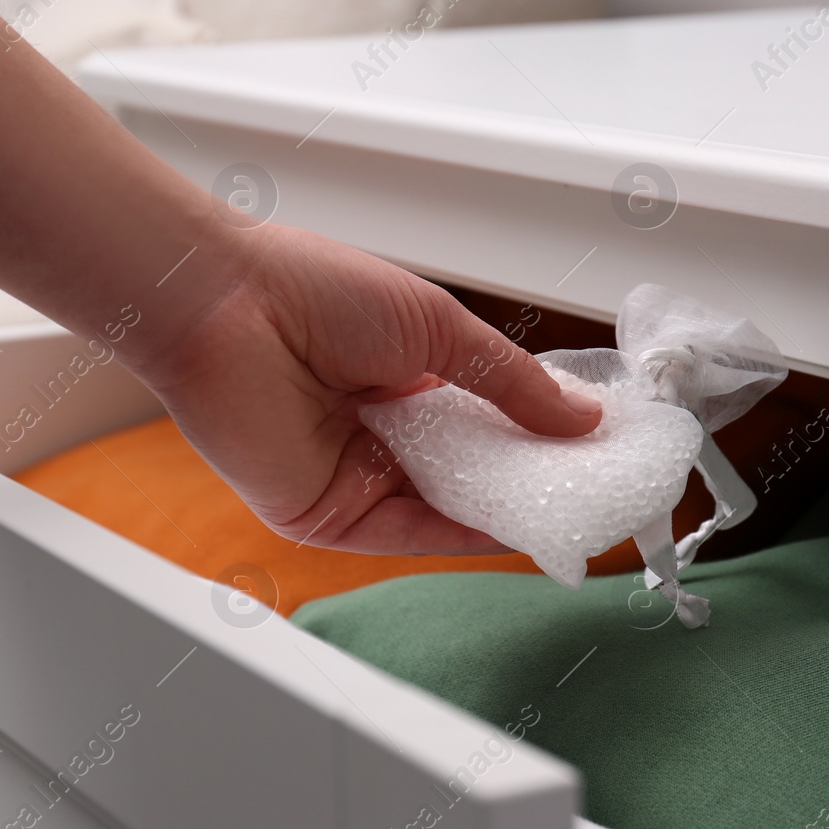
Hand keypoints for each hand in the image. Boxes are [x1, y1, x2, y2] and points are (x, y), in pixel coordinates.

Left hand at [142, 224, 603, 554]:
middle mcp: (384, 433)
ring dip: (511, 514)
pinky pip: (407, 534)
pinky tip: (517, 533)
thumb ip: (511, 382)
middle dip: (536, 483)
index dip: (544, 434)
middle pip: (474, 472)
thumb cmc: (315, 291)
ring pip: (448, 509)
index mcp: (406, 379)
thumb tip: (583, 420)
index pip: (490, 420)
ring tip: (579, 515)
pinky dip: (463, 536)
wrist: (225, 305)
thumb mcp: (439, 330)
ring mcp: (357, 477)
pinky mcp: (327, 516)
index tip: (600, 447)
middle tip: (603, 493)